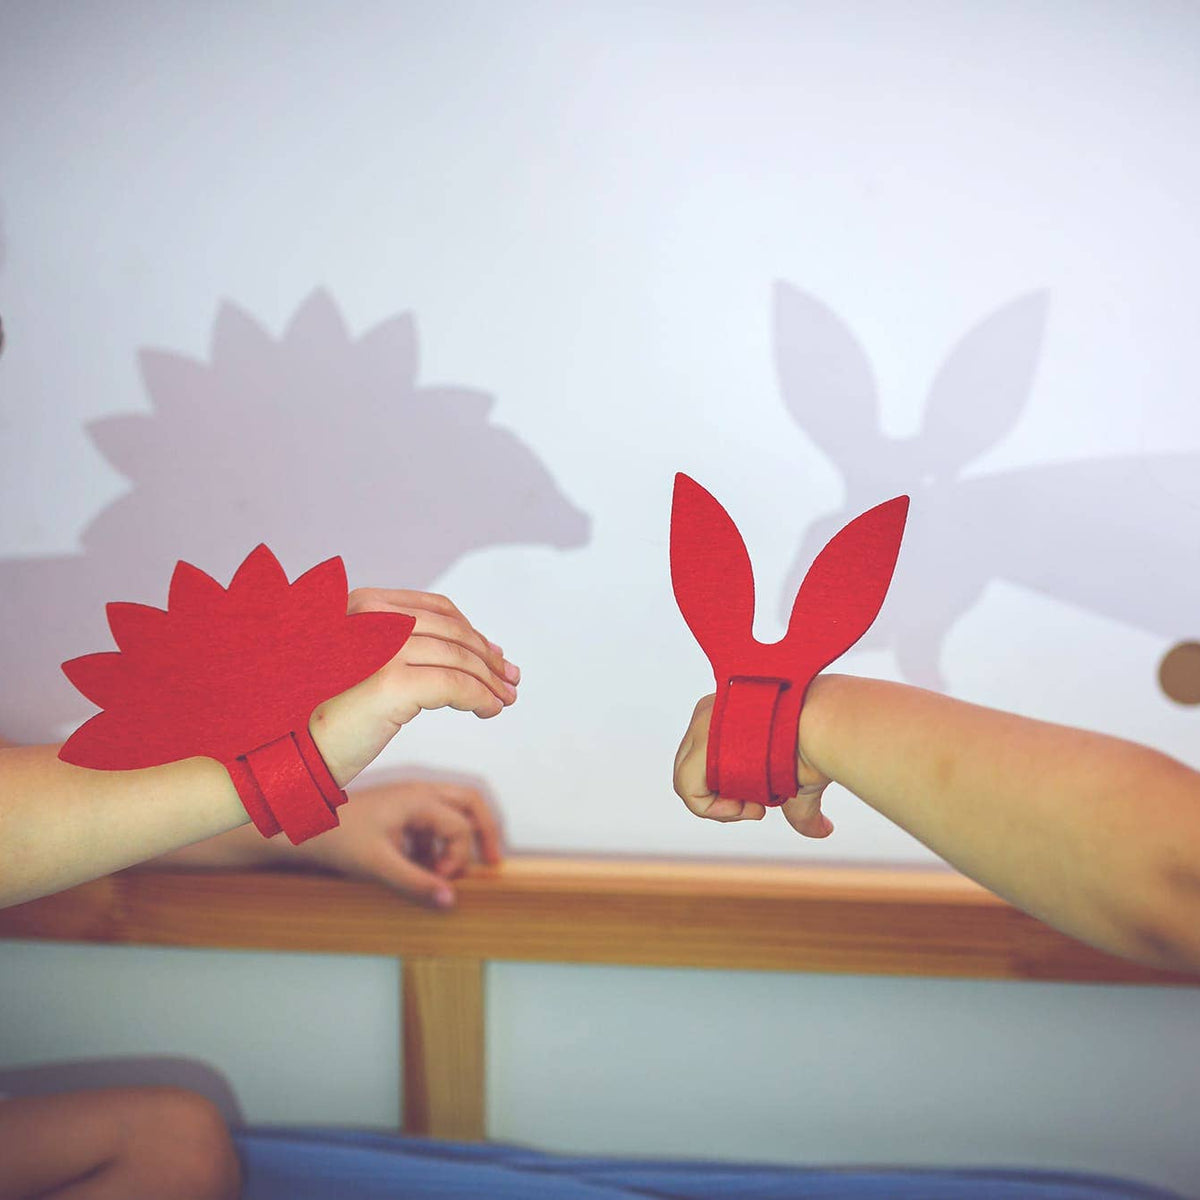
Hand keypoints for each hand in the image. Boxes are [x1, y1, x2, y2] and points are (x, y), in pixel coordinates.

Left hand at [289, 778, 502, 906]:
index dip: (458, 858)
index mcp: (418, 799)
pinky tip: (421, 864)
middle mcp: (418, 792)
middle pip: (469, 802)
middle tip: (493, 859)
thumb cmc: (336, 838)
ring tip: (446, 869)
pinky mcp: (398, 808)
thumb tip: (449, 900)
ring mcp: (408, 798)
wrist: (302, 827)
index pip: (460, 826)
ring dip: (456, 838)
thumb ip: (416, 883)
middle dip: (484, 831)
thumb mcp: (379, 865)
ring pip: (452, 809)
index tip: (441, 879)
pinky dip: (435, 841)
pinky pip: (432, 819)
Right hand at [310, 589, 520, 785]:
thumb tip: (480, 649)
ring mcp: (381, 647)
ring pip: (459, 659)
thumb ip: (409, 648)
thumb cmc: (330, 713)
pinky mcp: (390, 683)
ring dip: (489, 681)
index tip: (496, 656)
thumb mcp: (367, 664)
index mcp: (363, 604)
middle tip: (511, 681)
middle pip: (453, 632)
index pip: (436, 609)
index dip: (472, 632)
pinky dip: (480, 697)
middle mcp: (371, 617)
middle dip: (488, 657)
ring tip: (504, 700)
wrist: (290, 751)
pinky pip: (455, 686)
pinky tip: (488, 710)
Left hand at [673, 693, 833, 835]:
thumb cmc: (818, 745)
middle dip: (726, 799)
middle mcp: (708, 714)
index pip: (709, 764)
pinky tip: (743, 807)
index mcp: (726, 713)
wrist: (825, 727)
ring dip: (722, 808)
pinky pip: (688, 790)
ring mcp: (702, 725)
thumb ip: (798, 808)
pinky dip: (712, 810)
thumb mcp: (798, 779)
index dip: (734, 793)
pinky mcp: (701, 743)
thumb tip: (822, 831)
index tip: (763, 805)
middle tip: (758, 809)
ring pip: (690, 783)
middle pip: (697, 773)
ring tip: (755, 808)